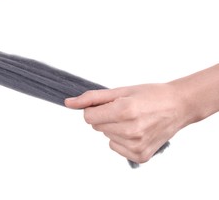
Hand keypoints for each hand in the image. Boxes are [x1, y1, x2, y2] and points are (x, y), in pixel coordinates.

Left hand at [65, 83, 191, 163]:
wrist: (178, 106)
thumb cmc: (151, 95)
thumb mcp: (120, 90)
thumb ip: (92, 98)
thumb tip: (69, 103)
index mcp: (125, 111)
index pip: (88, 117)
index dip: (95, 109)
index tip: (108, 104)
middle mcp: (130, 130)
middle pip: (96, 127)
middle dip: (106, 117)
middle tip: (125, 110)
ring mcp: (136, 145)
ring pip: (106, 136)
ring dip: (114, 128)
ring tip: (134, 119)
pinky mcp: (140, 156)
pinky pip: (115, 147)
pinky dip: (121, 139)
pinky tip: (136, 130)